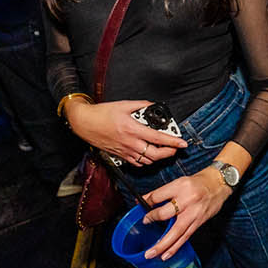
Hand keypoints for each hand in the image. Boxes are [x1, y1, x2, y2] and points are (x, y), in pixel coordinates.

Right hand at [65, 99, 187, 165]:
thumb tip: (153, 105)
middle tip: (175, 148)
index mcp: (132, 129)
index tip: (182, 143)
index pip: (158, 138)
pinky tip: (149, 154)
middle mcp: (130, 143)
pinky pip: (137, 163)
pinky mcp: (120, 156)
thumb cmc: (101, 114)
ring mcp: (125, 151)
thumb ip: (141, 105)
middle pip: (155, 155)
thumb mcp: (123, 105)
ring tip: (164, 151)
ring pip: (147, 161)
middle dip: (169, 153)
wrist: (84, 123)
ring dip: (158, 157)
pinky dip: (146, 161)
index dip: (173, 142)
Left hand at [140, 167, 231, 258]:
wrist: (219, 184)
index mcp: (180, 187)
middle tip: (145, 223)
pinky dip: (175, 247)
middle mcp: (187, 200)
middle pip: (165, 213)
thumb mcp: (179, 182)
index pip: (158, 196)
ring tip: (152, 253)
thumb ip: (161, 193)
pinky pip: (185, 237)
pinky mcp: (199, 223)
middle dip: (152, 219)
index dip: (147, 202)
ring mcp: (193, 214)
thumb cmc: (198, 183)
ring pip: (176, 231)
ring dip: (163, 244)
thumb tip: (143, 200)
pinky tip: (166, 254)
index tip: (141, 206)